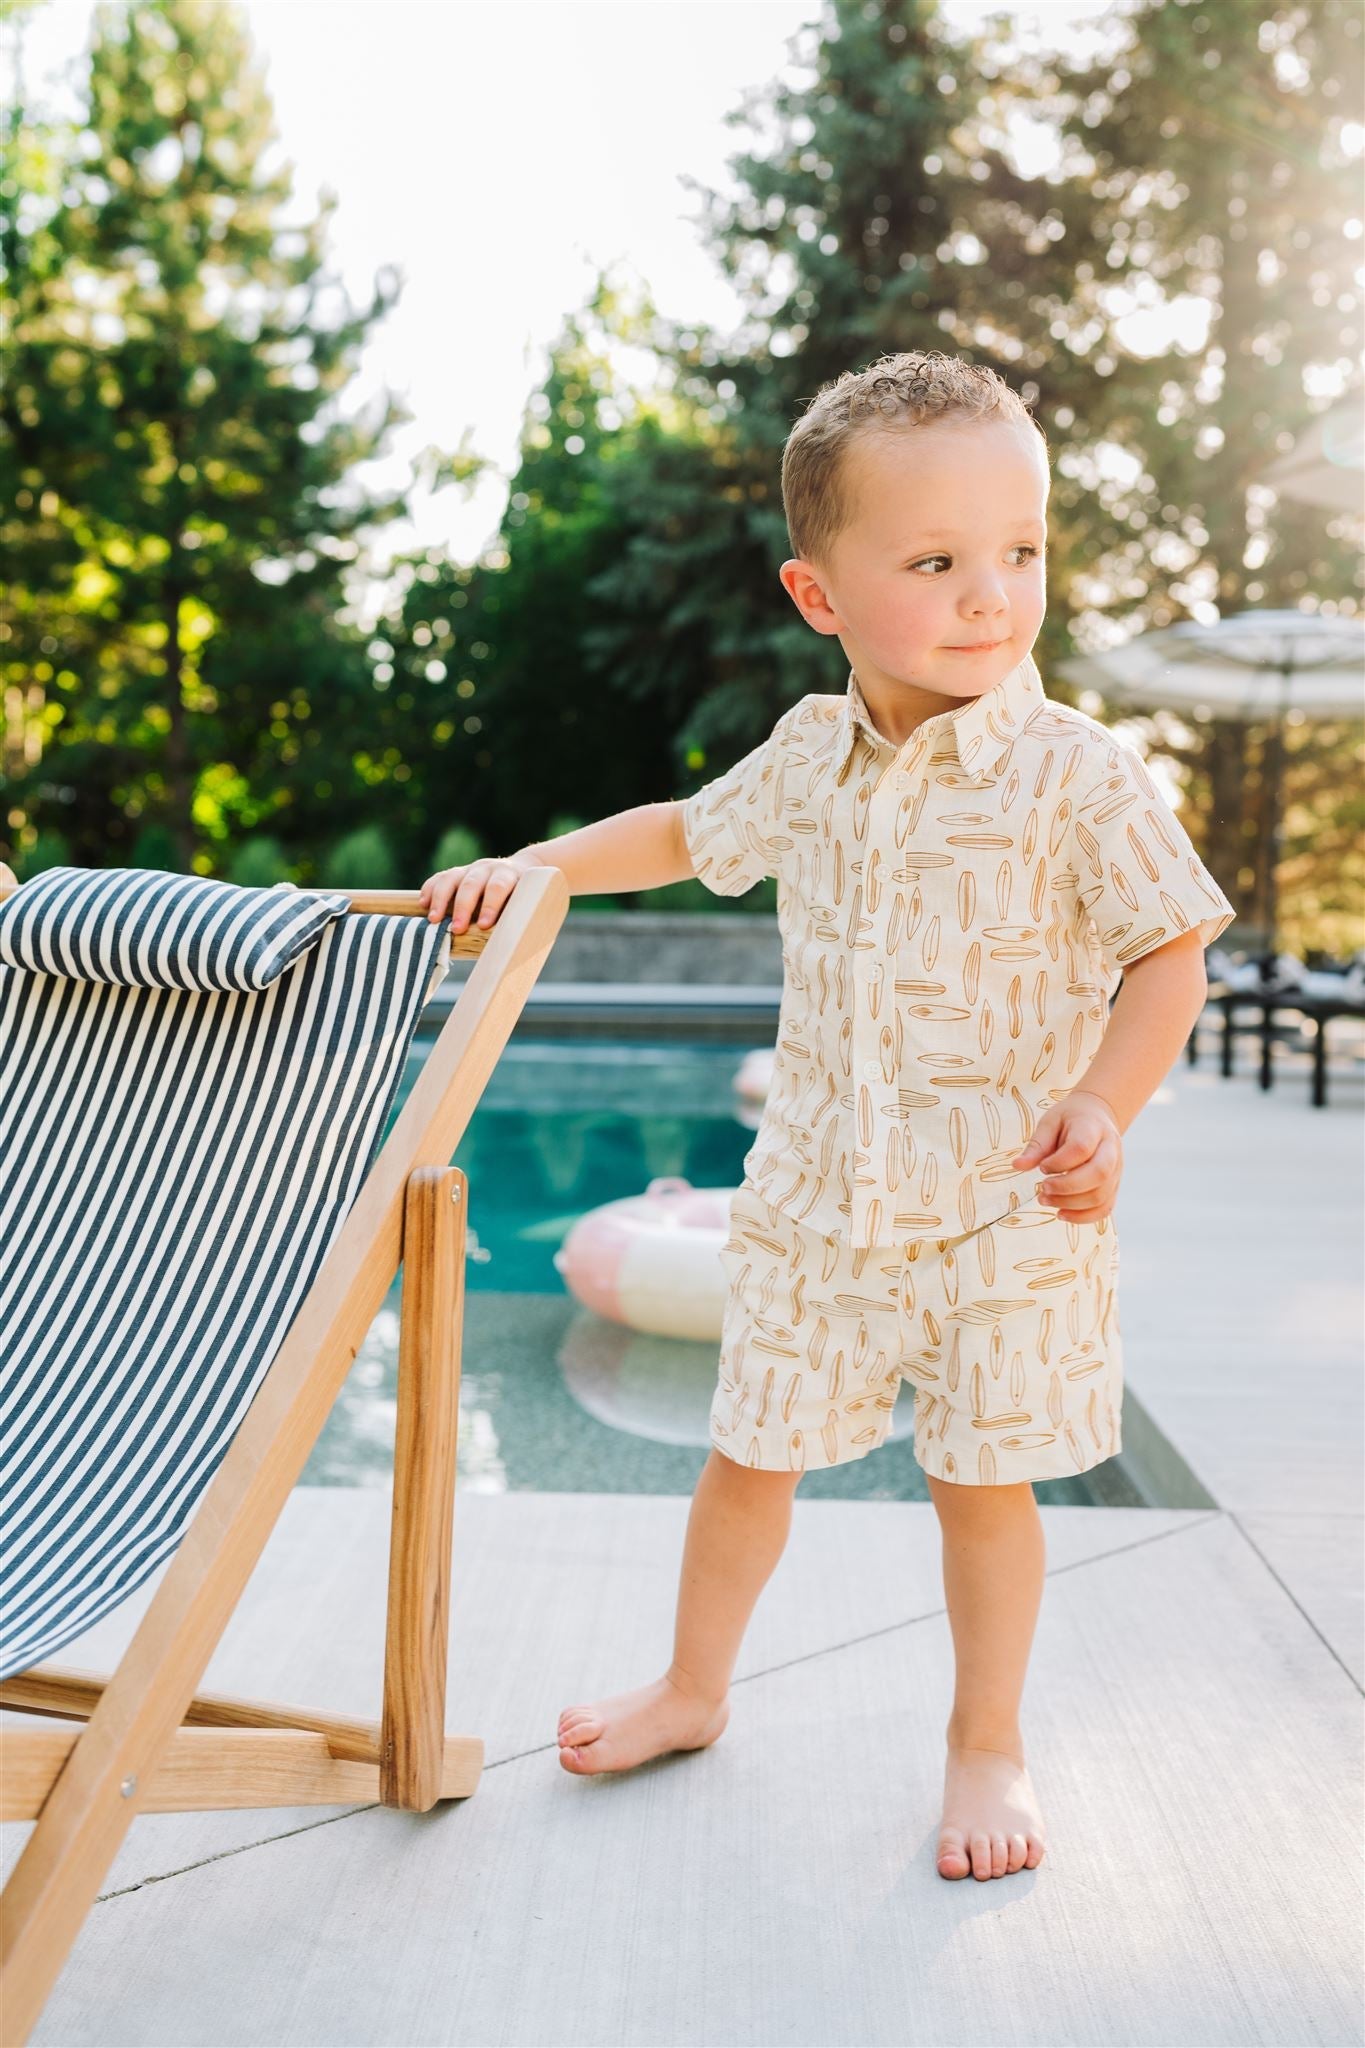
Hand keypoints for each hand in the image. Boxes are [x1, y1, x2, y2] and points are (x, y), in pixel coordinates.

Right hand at [418, 848, 546, 930]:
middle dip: (463, 907)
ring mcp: (470, 869)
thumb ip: (519, 921)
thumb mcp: (527, 906)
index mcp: (508, 875)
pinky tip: (423, 905)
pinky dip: (430, 890)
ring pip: (451, 878)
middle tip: (457, 929)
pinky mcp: (456, 873)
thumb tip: (513, 949)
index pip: (498, 887)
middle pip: (472, 883)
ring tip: (433, 920)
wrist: (520, 873)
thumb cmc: (524, 900)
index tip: (484, 925)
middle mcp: (487, 868)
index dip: (491, 905)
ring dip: (441, 899)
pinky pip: (439, 878)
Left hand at [1009, 1090, 1122, 1222]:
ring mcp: (1117, 1169)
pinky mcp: (1115, 1185)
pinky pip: (1105, 1207)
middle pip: (1098, 1174)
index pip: (1081, 1148)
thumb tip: (1017, 1166)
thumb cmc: (1070, 1120)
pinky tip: (1061, 1214)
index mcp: (1093, 1127)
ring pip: (1101, 1195)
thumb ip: (1037, 1145)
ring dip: (1071, 1204)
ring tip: (1045, 1200)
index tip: (1042, 1167)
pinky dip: (1083, 1217)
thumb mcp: (1050, 1123)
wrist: (1097, 1116)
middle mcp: (1111, 1149)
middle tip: (1042, 1188)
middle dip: (1066, 1187)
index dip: (1059, 1162)